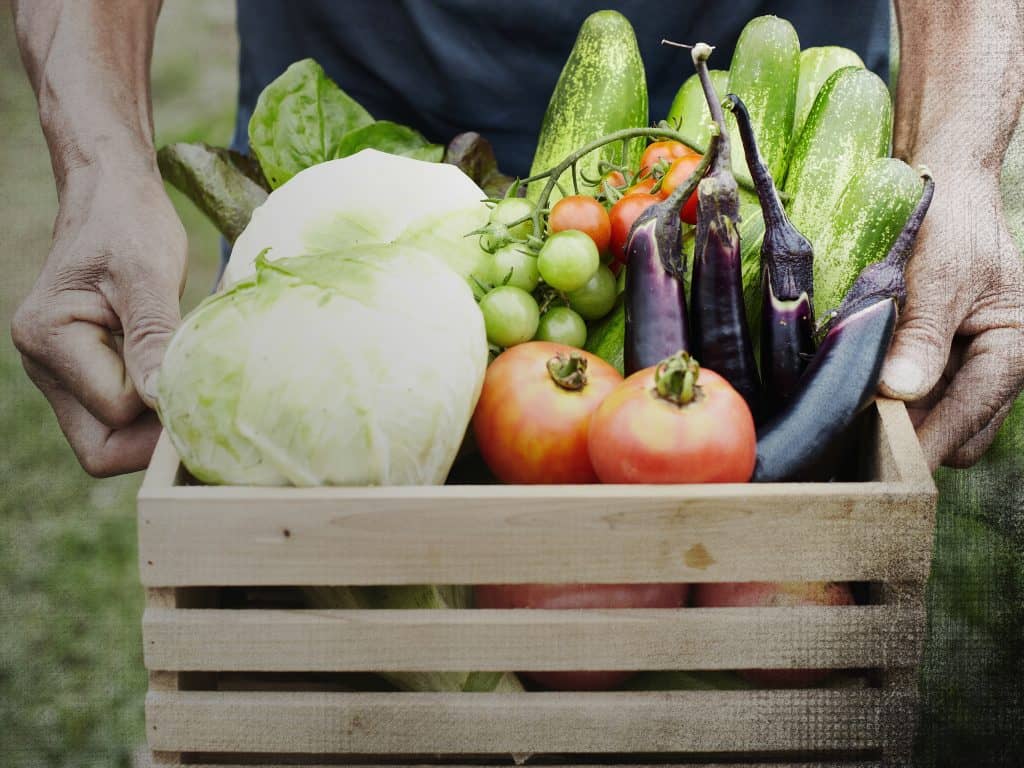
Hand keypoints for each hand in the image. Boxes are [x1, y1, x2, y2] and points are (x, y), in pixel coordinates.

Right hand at [11, 165, 186, 475]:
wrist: (111, 197)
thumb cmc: (129, 224)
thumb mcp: (148, 274)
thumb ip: (153, 337)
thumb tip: (163, 400)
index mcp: (49, 337)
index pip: (114, 413)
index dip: (162, 410)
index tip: (205, 386)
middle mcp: (44, 364)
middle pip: (100, 447)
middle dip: (153, 440)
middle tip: (203, 406)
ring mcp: (61, 374)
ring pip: (109, 437)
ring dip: (154, 425)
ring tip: (192, 385)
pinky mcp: (84, 373)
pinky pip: (118, 416)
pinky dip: (150, 409)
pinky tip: (179, 379)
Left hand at [879, 167, 1023, 469]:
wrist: (940, 192)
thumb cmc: (950, 226)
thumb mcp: (940, 277)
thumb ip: (923, 335)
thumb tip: (901, 391)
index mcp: (1014, 345)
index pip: (973, 412)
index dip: (934, 441)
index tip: (897, 467)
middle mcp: (995, 363)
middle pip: (961, 431)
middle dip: (920, 439)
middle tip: (863, 439)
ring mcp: (966, 365)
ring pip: (937, 419)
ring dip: (904, 422)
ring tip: (855, 419)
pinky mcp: (937, 360)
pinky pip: (919, 397)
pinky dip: (894, 401)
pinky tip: (860, 393)